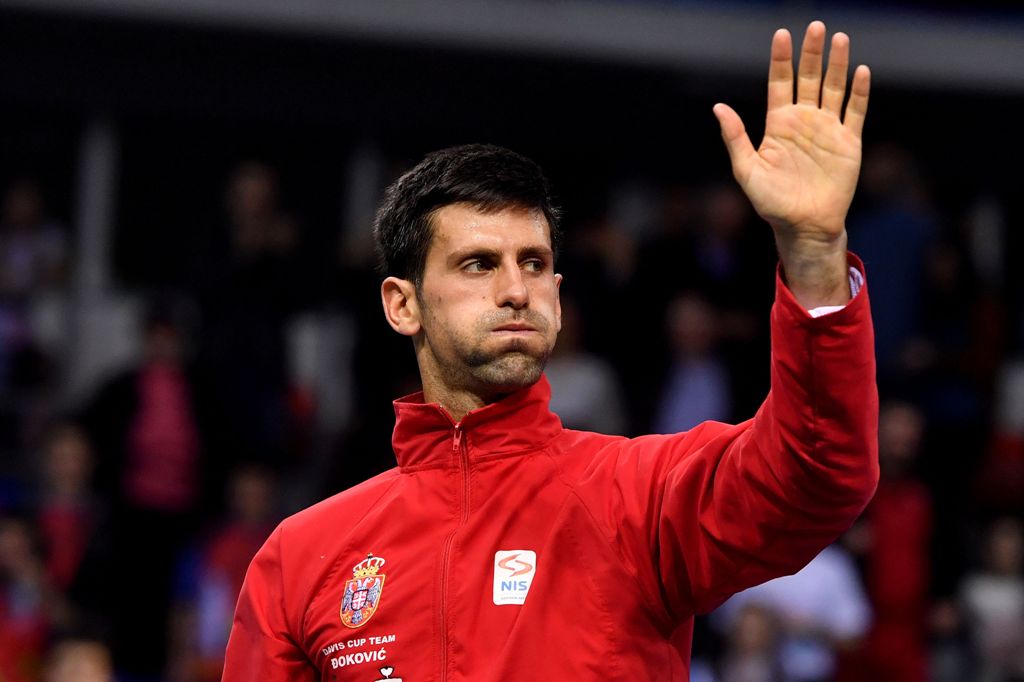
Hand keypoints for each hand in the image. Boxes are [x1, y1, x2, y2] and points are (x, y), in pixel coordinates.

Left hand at [714, 22, 869, 306]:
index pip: (779, 83)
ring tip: (839, 38)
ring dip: (837, 64)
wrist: (804, 226)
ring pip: (834, 89)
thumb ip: (735, 138)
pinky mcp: (848, 142)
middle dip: (811, 53)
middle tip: (815, 26)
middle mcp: (803, 121)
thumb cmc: (771, 203)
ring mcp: (827, 130)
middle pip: (809, 78)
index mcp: (778, 124)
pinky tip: (861, 71)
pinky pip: (854, 112)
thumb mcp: (747, 171)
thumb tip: (718, 107)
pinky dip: (858, 92)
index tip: (782, 34)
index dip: (781, 59)